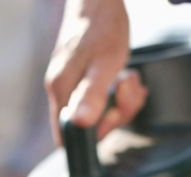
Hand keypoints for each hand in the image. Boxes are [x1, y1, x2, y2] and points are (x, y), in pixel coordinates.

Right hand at [45, 0, 147, 141]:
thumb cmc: (102, 27)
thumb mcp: (105, 64)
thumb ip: (92, 95)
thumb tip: (80, 124)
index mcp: (61, 90)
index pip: (67, 136)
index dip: (93, 134)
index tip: (113, 114)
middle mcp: (60, 89)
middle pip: (86, 126)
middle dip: (115, 114)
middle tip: (128, 88)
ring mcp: (69, 82)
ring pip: (96, 112)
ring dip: (121, 101)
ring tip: (130, 78)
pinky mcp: (80, 76)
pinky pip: (98, 97)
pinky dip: (117, 93)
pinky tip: (126, 77)